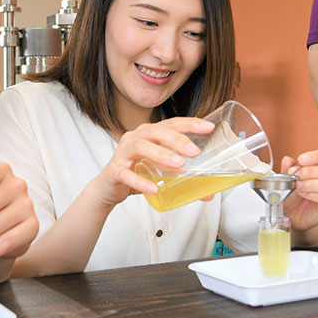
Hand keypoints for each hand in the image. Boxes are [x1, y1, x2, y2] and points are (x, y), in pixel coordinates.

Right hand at [88, 117, 214, 207]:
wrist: (108, 187)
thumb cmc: (136, 172)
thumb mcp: (162, 172)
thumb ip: (183, 179)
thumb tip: (209, 193)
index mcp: (148, 133)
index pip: (170, 124)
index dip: (189, 123)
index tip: (208, 127)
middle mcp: (134, 138)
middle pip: (155, 131)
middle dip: (176, 139)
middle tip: (194, 152)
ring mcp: (123, 153)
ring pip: (140, 146)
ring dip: (160, 154)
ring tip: (178, 165)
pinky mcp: (115, 171)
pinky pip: (126, 173)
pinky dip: (141, 181)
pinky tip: (154, 188)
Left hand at [282, 148, 317, 231]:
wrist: (293, 212)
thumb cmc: (293, 192)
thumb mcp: (287, 178)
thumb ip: (287, 168)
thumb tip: (287, 160)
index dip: (317, 156)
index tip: (301, 159)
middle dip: (309, 172)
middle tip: (295, 175)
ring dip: (312, 184)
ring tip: (298, 186)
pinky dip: (313, 195)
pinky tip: (303, 194)